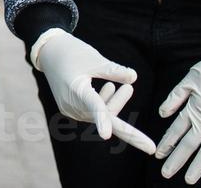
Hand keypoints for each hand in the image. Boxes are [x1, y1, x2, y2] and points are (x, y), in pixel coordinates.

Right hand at [31, 28, 155, 153]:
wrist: (49, 53)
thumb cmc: (71, 52)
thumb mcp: (94, 58)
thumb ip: (114, 70)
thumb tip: (134, 78)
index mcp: (76, 89)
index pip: (93, 106)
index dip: (102, 120)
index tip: (106, 135)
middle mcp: (72, 104)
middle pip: (105, 118)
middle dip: (129, 131)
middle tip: (150, 147)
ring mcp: (71, 109)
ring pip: (102, 114)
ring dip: (116, 103)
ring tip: (127, 88)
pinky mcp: (72, 109)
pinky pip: (94, 111)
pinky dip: (105, 102)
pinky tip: (109, 88)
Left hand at [156, 47, 200, 182]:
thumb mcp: (191, 77)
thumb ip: (176, 96)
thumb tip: (162, 113)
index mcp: (194, 108)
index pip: (176, 130)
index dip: (167, 144)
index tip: (158, 155)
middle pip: (189, 145)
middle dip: (177, 160)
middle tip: (166, 174)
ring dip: (198, 165)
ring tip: (189, 179)